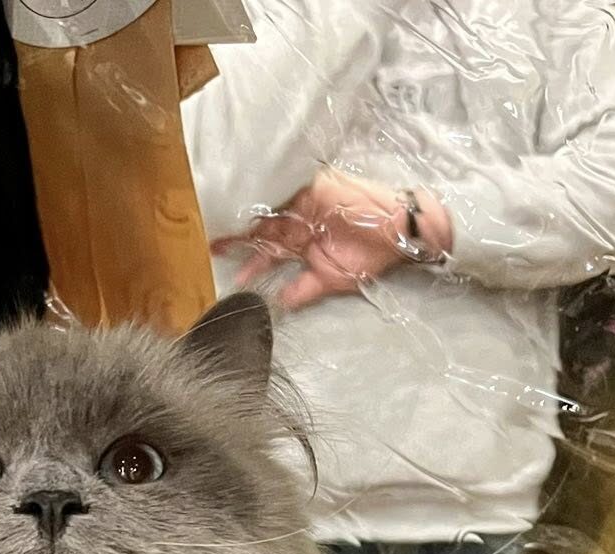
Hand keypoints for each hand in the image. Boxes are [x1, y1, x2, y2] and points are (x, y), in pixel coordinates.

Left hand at [216, 170, 453, 309]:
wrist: (400, 235)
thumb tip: (278, 305)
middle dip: (240, 240)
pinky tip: (253, 200)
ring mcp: (306, 204)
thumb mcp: (331, 281)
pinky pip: (289, 189)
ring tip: (229, 230)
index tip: (229, 274)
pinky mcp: (317, 188)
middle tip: (215, 248)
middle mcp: (299, 222)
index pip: (268, 253)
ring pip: (272, 210)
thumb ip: (303, 291)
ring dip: (251, 220)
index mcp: (301, 244)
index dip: (249, 263)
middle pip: (263, 230)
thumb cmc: (370, 257)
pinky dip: (272, 194)